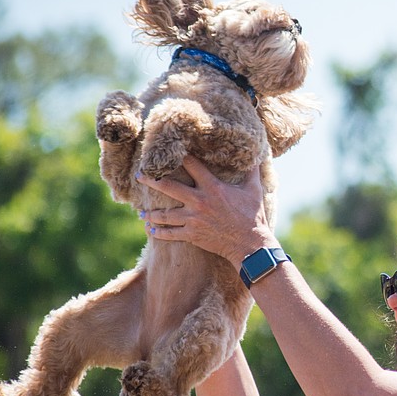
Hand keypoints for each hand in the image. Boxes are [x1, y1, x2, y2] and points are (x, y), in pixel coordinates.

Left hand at [136, 156, 277, 264]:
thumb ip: (252, 172)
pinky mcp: (191, 235)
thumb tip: (257, 156)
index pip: (192, 165)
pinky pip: (170, 233)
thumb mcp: (254, 190)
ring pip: (164, 214)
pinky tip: (151, 229)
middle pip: (168, 187)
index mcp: (212, 187)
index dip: (180, 157)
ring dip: (151, 213)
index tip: (169, 152)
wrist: (250, 244)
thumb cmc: (253, 216)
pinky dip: (159, 232)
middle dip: (151, 180)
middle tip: (139, 175)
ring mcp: (193, 219)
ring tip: (141, 211)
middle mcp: (199, 201)